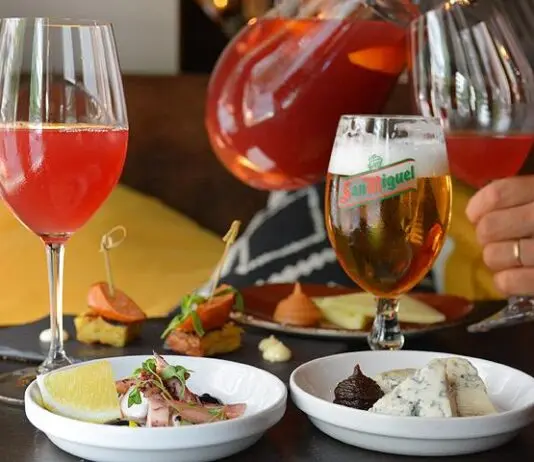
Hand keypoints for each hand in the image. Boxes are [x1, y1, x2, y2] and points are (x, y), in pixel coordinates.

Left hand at [466, 176, 533, 295]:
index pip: (499, 194)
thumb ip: (528, 195)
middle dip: (486, 236)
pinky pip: (511, 281)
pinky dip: (504, 281)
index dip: (478, 206)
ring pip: (496, 255)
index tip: (475, 215)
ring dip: (494, 259)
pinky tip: (509, 278)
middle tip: (494, 239)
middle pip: (491, 227)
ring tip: (505, 258)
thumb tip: (485, 208)